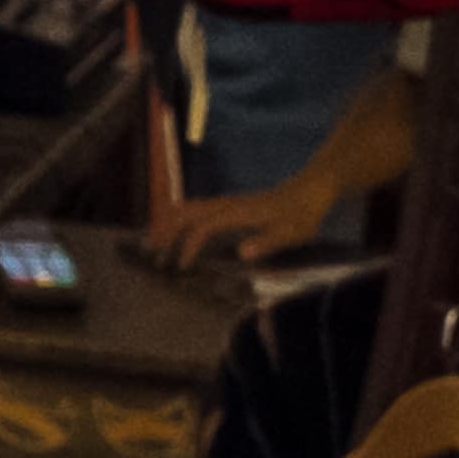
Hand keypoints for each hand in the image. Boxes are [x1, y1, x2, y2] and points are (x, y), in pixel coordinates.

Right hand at [140, 177, 342, 269]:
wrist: (309, 190)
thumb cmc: (301, 214)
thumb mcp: (290, 232)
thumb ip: (266, 242)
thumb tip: (242, 253)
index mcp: (236, 213)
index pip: (202, 228)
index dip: (188, 247)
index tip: (181, 267)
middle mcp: (226, 205)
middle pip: (185, 213)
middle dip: (164, 232)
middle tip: (149, 253)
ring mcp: (225, 203)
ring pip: (187, 209)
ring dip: (168, 224)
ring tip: (154, 243)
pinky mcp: (228, 205)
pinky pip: (195, 209)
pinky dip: (179, 219)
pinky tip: (175, 232)